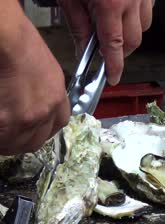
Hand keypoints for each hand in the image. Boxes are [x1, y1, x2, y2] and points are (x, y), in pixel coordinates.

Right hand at [0, 1, 69, 154]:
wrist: (5, 37)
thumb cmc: (17, 41)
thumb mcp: (44, 68)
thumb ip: (42, 90)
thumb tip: (28, 100)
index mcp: (57, 96)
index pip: (58, 124)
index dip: (42, 129)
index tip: (31, 128)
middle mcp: (46, 110)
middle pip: (36, 141)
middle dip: (20, 141)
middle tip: (7, 134)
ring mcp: (27, 118)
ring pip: (15, 144)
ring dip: (4, 140)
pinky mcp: (7, 122)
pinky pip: (1, 139)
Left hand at [58, 0, 153, 85]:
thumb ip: (77, 24)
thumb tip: (83, 48)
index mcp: (111, 4)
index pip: (114, 45)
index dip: (114, 66)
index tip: (112, 77)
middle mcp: (132, 0)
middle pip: (133, 41)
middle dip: (121, 51)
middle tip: (105, 50)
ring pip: (144, 26)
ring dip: (130, 32)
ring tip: (113, 24)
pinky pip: (149, 10)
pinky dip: (138, 16)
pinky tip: (124, 11)